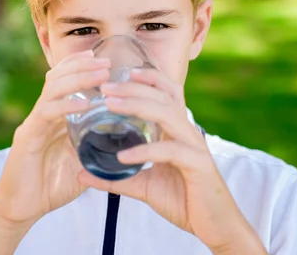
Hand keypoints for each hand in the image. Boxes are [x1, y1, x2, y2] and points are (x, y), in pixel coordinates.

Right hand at [0, 50, 109, 227]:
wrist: (22, 208)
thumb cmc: (52, 185)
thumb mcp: (81, 161)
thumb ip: (96, 146)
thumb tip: (125, 140)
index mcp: (53, 117)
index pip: (63, 80)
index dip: (79, 65)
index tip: (101, 57)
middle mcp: (41, 115)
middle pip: (57, 78)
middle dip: (82, 66)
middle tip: (106, 61)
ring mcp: (33, 124)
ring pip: (53, 90)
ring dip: (78, 78)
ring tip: (100, 73)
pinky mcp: (27, 137)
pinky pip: (47, 114)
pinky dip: (66, 106)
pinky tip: (85, 104)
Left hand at [77, 68, 265, 253]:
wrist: (214, 225)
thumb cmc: (183, 200)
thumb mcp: (144, 186)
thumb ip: (116, 177)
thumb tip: (82, 173)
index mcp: (178, 131)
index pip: (168, 93)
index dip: (149, 78)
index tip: (124, 72)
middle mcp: (188, 132)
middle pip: (163, 97)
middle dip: (133, 88)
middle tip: (105, 86)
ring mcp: (194, 146)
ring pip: (168, 114)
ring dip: (138, 105)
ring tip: (111, 105)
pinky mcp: (198, 165)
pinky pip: (170, 151)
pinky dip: (145, 151)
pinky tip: (124, 156)